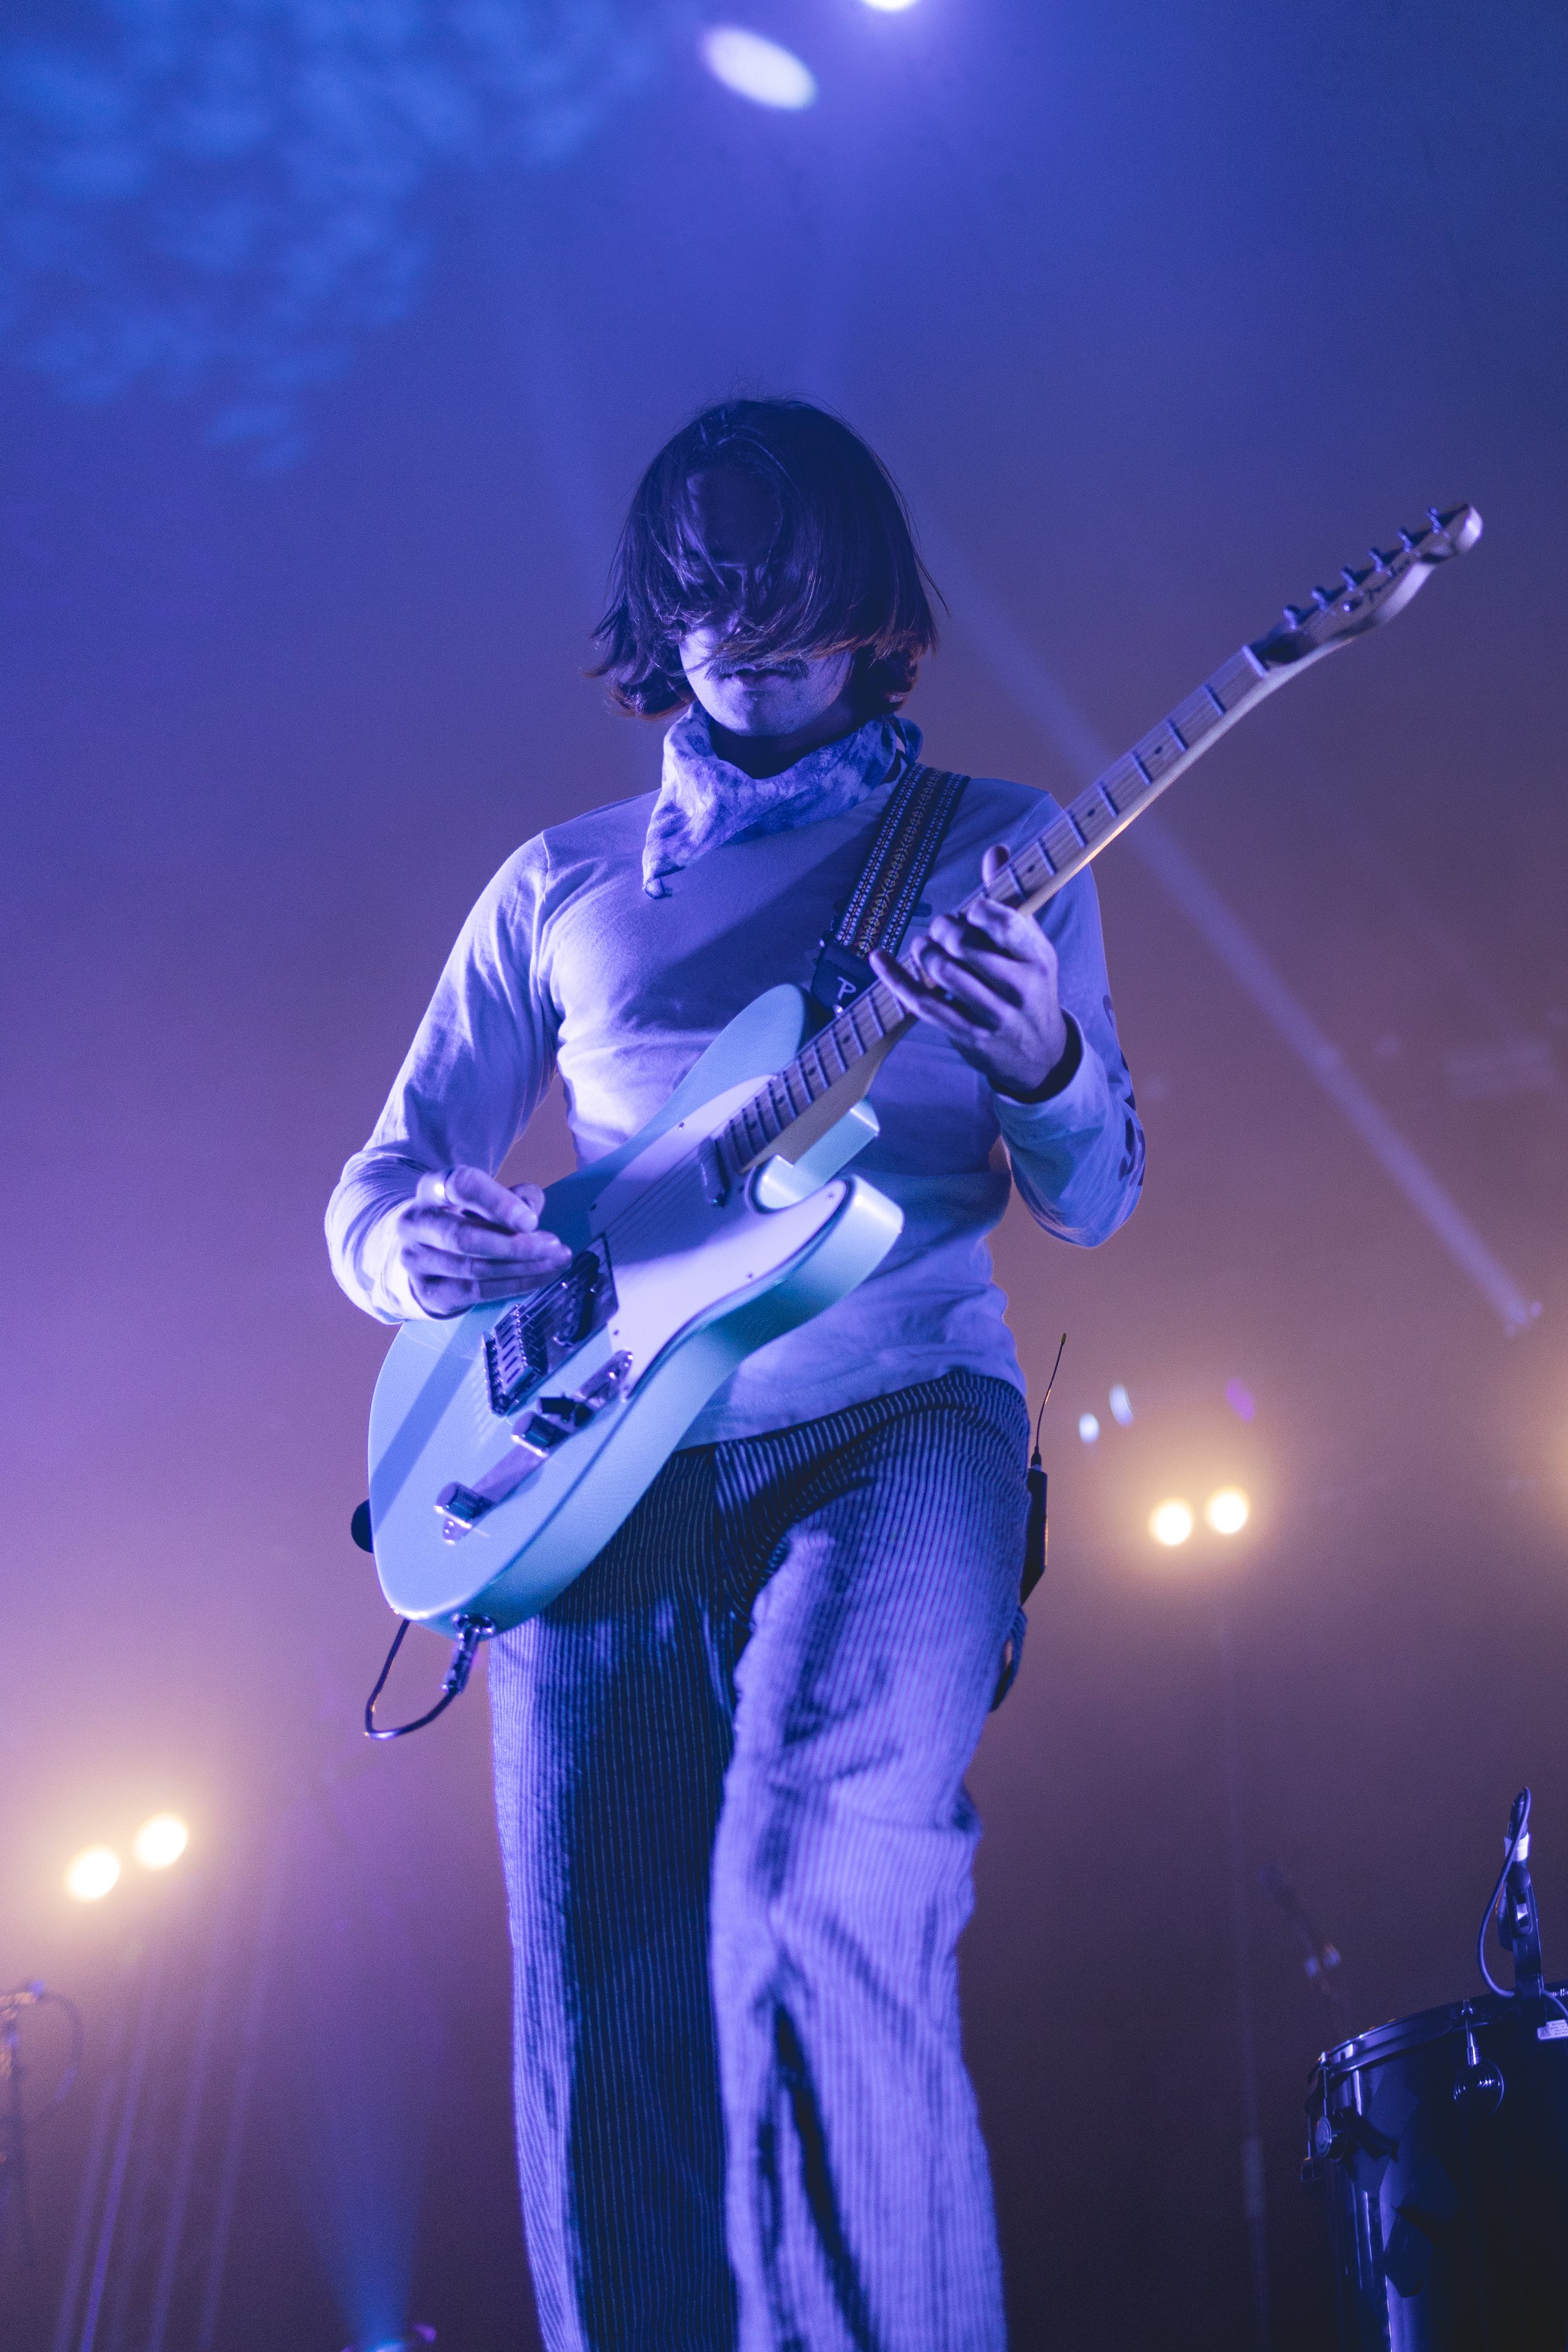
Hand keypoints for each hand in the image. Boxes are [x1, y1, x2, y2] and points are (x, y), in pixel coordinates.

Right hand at [393, 1165, 572, 1317]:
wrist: (423, 1252)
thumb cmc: (465, 1217)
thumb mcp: (487, 1199)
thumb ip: (515, 1198)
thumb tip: (531, 1213)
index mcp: (433, 1188)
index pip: (462, 1186)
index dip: (498, 1203)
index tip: (531, 1221)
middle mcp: (416, 1223)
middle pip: (464, 1237)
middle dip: (516, 1245)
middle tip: (555, 1246)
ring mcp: (416, 1260)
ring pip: (474, 1268)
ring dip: (523, 1267)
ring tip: (557, 1262)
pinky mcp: (427, 1291)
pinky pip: (477, 1292)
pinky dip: (515, 1285)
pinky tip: (541, 1277)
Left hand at [870, 845, 1071, 1099]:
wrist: (1040, 1056)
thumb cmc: (1031, 987)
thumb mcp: (1032, 946)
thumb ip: (1010, 901)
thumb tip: (995, 850)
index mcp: (1038, 957)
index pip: (1003, 921)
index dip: (976, 908)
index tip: (971, 912)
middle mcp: (1019, 987)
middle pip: (964, 944)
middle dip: (943, 929)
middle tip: (942, 930)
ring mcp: (993, 1016)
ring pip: (942, 972)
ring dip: (923, 951)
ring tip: (926, 947)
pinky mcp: (967, 1037)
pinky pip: (922, 1003)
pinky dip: (895, 978)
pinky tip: (879, 958)